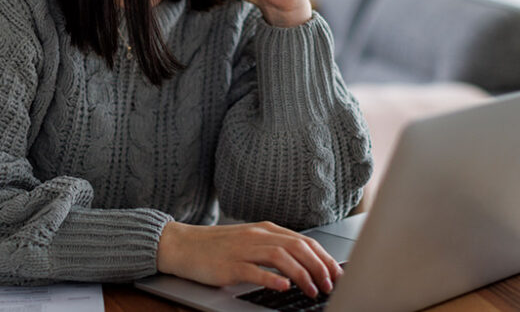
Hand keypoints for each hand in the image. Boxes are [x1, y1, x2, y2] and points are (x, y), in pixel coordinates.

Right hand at [156, 221, 342, 297]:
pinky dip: (271, 278)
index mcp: (266, 230)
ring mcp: (243, 249)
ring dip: (302, 274)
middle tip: (330, 285)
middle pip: (297, 247)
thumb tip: (304, 264)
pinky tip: (284, 287)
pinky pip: (254, 270)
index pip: (304, 241)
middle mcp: (257, 236)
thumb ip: (274, 248)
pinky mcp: (229, 265)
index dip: (324, 257)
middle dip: (319, 267)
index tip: (337, 273)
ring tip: (313, 289)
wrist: (183, 245)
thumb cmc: (217, 247)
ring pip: (281, 257)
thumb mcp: (250, 242)